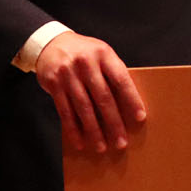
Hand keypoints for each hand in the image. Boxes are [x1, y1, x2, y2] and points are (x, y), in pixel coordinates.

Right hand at [34, 32, 145, 153]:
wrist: (51, 43)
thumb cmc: (84, 53)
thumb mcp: (101, 54)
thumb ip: (113, 73)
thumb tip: (129, 105)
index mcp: (103, 54)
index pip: (121, 80)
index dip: (132, 100)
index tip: (140, 118)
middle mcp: (86, 63)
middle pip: (103, 97)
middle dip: (114, 122)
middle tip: (121, 142)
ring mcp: (68, 74)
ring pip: (84, 108)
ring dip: (94, 130)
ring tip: (102, 147)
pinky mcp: (54, 84)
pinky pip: (65, 111)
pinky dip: (73, 129)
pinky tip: (80, 142)